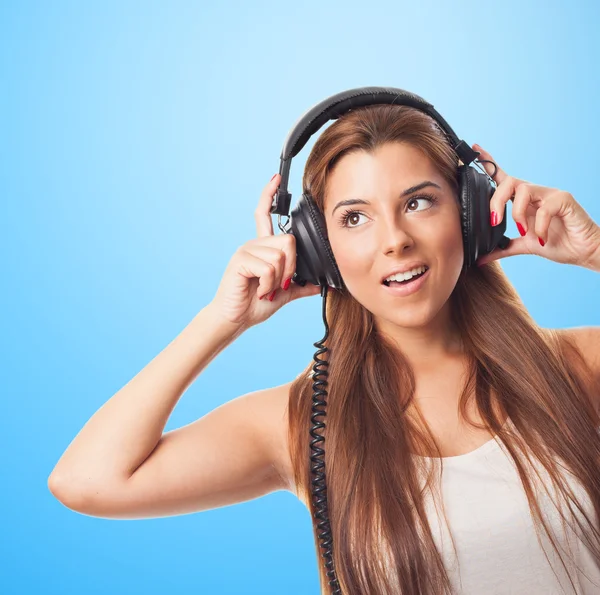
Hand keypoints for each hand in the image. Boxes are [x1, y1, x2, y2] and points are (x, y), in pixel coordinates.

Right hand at [208, 174, 321, 328]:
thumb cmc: (254, 305)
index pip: (264, 215)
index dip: (269, 196)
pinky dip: (270, 284)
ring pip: (280, 256)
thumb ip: (300, 285)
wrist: (235, 319)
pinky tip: (260, 290)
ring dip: (278, 279)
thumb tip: (320, 284)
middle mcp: (253, 244)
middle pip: (288, 241)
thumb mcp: (283, 294)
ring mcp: (246, 250)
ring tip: (267, 289)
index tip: (276, 178)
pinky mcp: (240, 260)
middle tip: (279, 283)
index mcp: (262, 248)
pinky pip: (269, 267)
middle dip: (291, 266)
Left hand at [473, 144, 599, 268]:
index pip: (503, 178)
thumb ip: (502, 249)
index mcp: (523, 200)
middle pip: (508, 181)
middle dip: (496, 201)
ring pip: (523, 189)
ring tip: (524, 231)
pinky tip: (542, 238)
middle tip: (495, 222)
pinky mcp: (564, 200)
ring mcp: (550, 194)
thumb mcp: (524, 246)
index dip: (490, 163)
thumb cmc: (558, 243)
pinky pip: (544, 208)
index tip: (474, 148)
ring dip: (517, 213)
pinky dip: (538, 226)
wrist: (583, 251)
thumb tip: (480, 259)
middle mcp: (535, 193)